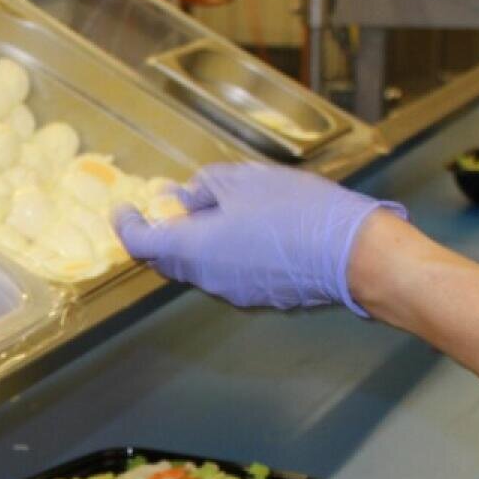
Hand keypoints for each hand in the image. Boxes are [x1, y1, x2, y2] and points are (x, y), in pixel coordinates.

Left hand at [114, 163, 406, 315]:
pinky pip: (227, 273)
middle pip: (167, 258)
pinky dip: (222, 252)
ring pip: (198, 266)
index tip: (124, 208)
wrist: (353, 255)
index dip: (127, 225)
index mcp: (194, 248)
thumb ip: (207, 187)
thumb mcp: (246, 181)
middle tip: (169, 203)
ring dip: (195, 240)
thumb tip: (185, 195)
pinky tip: (244, 228)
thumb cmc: (298, 212)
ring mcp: (233, 292)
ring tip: (213, 208)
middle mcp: (206, 278)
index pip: (140, 245)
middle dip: (162, 231)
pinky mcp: (259, 297)